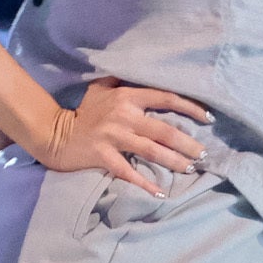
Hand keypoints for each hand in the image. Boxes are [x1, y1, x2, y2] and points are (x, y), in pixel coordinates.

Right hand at [26, 78, 211, 191]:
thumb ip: (124, 79)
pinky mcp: (103, 156)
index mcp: (127, 97)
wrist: (54, 132)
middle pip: (164, 131)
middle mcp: (124, 116)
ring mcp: (113, 137)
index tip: (208, 117)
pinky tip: (160, 191)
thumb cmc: (83, 111)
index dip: (189, 107)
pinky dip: (144, 183)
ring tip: (192, 168)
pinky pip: (128, 172)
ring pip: (152, 151)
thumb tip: (148, 71)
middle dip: (188, 144)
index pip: (166, 98)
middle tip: (205, 154)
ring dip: (175, 161)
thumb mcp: (102, 87)